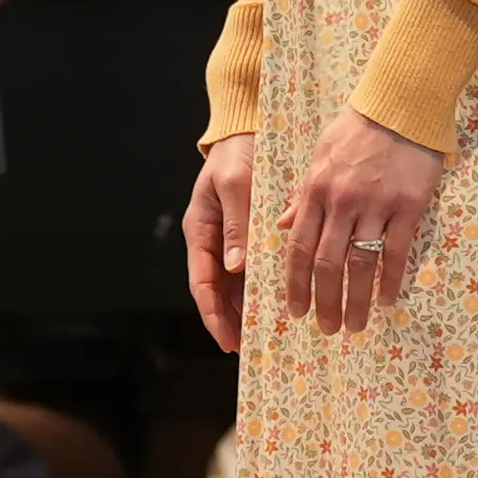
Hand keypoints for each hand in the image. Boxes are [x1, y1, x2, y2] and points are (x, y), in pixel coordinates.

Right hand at [183, 136, 258, 350]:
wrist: (248, 129)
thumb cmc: (237, 152)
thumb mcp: (235, 184)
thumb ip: (236, 224)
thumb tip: (234, 267)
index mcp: (200, 230)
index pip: (202, 283)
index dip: (212, 314)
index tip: (226, 340)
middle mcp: (212, 240)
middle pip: (217, 292)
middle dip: (228, 321)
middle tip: (247, 349)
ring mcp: (229, 239)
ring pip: (233, 285)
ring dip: (244, 310)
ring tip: (262, 336)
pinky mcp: (248, 234)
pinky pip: (251, 268)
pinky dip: (259, 288)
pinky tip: (277, 303)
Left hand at [273, 113, 445, 329]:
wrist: (400, 103)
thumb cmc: (357, 128)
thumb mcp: (319, 155)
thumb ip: (302, 194)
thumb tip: (282, 226)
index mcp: (315, 190)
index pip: (298, 247)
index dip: (295, 284)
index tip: (295, 311)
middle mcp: (341, 202)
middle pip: (326, 264)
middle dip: (324, 302)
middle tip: (326, 329)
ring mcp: (376, 205)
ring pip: (360, 264)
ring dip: (355, 300)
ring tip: (354, 325)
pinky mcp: (408, 206)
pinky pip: (396, 252)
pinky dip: (390, 280)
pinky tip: (387, 300)